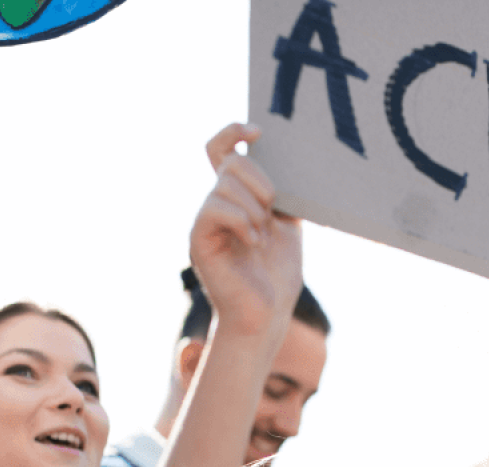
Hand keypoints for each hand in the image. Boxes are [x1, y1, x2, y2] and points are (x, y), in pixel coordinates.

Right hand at [189, 123, 302, 340]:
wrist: (267, 313)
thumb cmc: (277, 272)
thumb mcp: (288, 221)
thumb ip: (282, 191)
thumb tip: (290, 159)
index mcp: (234, 196)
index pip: (220, 148)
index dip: (233, 132)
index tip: (258, 132)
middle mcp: (214, 204)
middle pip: (232, 162)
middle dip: (263, 183)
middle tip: (273, 216)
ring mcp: (204, 221)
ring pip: (226, 184)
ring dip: (256, 208)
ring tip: (262, 236)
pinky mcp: (198, 239)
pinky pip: (216, 208)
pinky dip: (242, 222)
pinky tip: (252, 242)